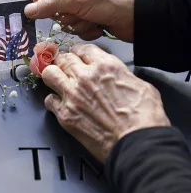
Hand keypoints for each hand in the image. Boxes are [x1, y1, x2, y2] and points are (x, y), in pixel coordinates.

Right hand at [25, 0, 136, 41]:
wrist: (139, 17)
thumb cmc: (110, 0)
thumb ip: (51, 4)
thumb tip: (27, 10)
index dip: (36, 0)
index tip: (31, 14)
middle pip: (53, 7)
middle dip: (65, 15)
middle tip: (75, 15)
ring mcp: (82, 6)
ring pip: (64, 21)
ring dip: (77, 24)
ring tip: (92, 21)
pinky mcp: (89, 20)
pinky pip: (76, 29)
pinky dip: (86, 30)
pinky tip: (98, 27)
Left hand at [42, 43, 170, 162]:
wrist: (137, 143)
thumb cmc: (144, 118)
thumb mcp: (140, 85)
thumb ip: (121, 75)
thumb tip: (116, 77)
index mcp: (105, 66)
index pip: (82, 48)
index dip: (79, 52)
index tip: (78, 56)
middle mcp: (84, 77)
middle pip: (63, 58)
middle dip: (64, 61)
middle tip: (65, 66)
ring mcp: (71, 95)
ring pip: (49, 74)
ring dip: (53, 76)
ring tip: (57, 80)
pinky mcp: (64, 114)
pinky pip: (49, 100)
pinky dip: (53, 101)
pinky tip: (60, 104)